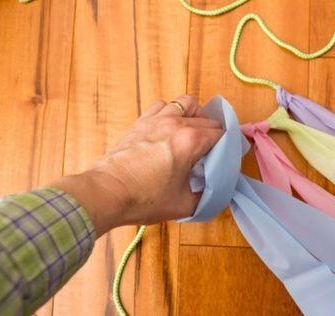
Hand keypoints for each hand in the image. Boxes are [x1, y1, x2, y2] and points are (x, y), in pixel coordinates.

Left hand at [51, 95, 222, 236]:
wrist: (107, 192)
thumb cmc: (145, 198)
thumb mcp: (183, 204)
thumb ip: (204, 196)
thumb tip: (211, 191)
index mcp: (191, 141)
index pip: (221, 134)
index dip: (227, 145)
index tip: (226, 156)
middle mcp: (176, 123)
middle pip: (207, 119)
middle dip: (214, 133)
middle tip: (211, 152)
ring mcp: (157, 119)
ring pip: (186, 103)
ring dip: (195, 115)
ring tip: (193, 132)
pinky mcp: (141, 121)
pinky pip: (163, 105)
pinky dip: (171, 112)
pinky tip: (169, 128)